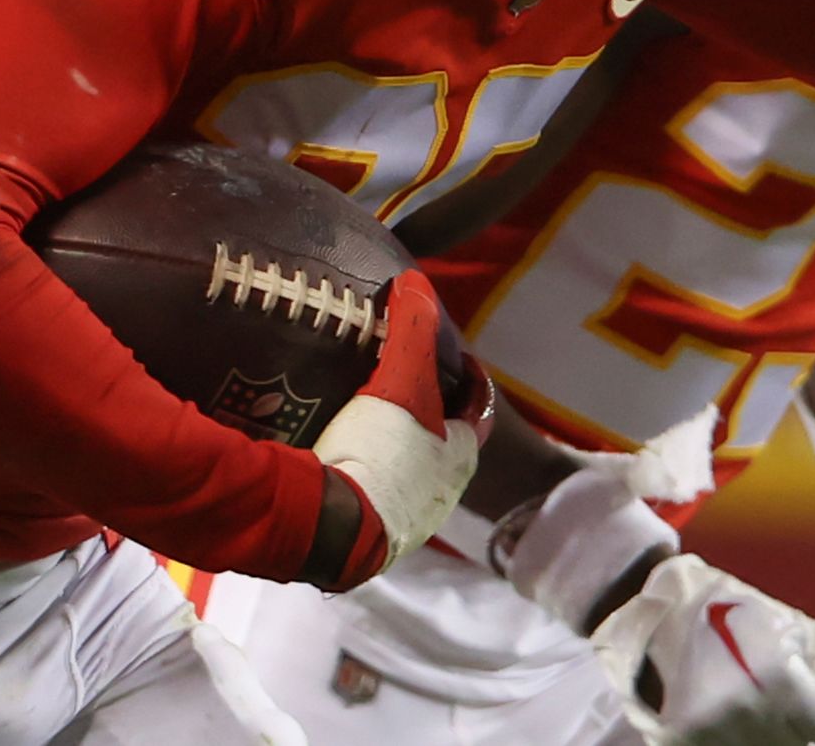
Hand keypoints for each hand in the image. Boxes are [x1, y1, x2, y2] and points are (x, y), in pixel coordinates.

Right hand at [311, 270, 493, 586]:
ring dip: (398, 442)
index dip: (470, 377)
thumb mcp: (399, 381)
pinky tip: (339, 452)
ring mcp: (408, 517)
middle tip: (403, 378)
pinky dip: (366, 468)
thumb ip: (410, 331)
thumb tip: (416, 282)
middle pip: (446, 438)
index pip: (480, 406)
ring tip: (367, 411)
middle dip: (430, 409)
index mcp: (463, 453)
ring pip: (411, 468)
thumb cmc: (381, 454)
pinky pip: (375, 491)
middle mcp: (443, 490)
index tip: (455, 355)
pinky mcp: (371, 532)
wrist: (335, 528)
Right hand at [592, 553, 814, 745]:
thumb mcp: (798, 626)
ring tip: (743, 697)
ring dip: (762, 731)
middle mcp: (739, 709)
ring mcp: (705, 732)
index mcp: (775, 676)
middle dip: (791, 722)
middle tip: (766, 689)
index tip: (796, 683)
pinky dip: (734, 737)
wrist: (655, 607)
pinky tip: (726, 715)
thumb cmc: (736, 610)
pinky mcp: (678, 743)